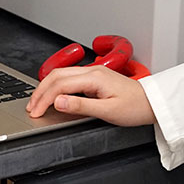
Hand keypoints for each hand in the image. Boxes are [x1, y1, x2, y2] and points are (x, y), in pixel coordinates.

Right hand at [25, 65, 155, 126]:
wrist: (152, 103)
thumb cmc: (135, 107)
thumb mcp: (107, 111)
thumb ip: (80, 106)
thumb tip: (58, 102)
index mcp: (94, 77)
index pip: (60, 85)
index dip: (44, 99)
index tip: (36, 112)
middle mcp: (92, 71)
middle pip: (57, 76)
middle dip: (40, 91)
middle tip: (31, 107)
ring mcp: (93, 73)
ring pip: (61, 75)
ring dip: (46, 87)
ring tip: (37, 101)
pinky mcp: (95, 78)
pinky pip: (69, 78)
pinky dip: (56, 86)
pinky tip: (52, 95)